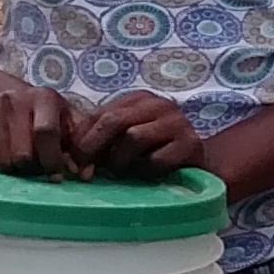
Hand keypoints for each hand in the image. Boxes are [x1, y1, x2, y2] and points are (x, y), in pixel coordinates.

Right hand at [0, 81, 85, 175]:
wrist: (11, 98)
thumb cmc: (48, 117)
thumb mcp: (68, 123)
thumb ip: (79, 147)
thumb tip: (83, 175)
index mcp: (44, 97)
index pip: (46, 133)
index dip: (52, 160)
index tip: (56, 176)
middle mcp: (16, 97)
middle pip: (22, 153)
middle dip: (33, 168)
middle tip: (37, 166)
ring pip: (3, 160)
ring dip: (16, 169)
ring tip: (23, 159)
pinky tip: (6, 152)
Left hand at [69, 90, 206, 179]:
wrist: (200, 163)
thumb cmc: (157, 151)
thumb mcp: (127, 138)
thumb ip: (103, 138)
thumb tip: (73, 157)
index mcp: (139, 99)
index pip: (100, 113)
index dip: (82, 138)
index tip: (73, 162)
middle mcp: (159, 104)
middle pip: (114, 121)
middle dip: (94, 148)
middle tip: (86, 172)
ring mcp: (177, 122)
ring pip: (134, 137)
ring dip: (120, 161)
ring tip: (120, 172)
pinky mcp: (190, 145)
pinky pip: (156, 159)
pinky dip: (145, 170)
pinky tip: (146, 173)